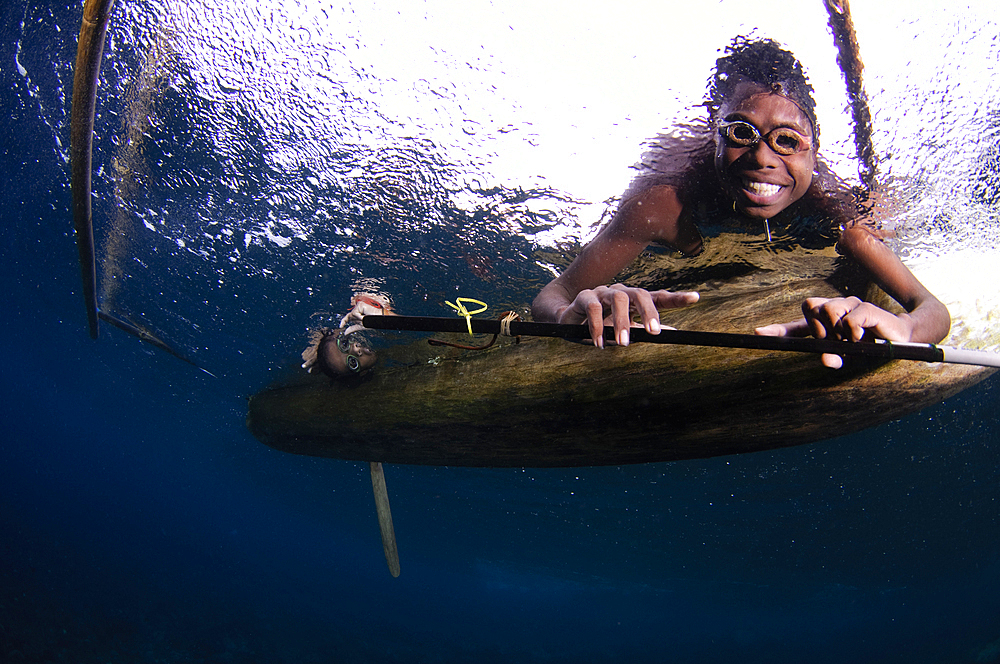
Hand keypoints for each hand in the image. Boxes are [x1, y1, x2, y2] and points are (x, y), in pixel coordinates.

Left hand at [340, 293, 393, 334]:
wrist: (380, 319)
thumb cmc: (373, 322)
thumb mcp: (361, 326)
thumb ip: (353, 328)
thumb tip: (345, 332)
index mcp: (358, 314)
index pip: (348, 317)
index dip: (343, 321)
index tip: (340, 326)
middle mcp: (358, 309)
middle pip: (350, 316)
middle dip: (356, 321)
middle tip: (364, 321)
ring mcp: (359, 306)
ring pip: (352, 315)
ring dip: (359, 319)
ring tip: (366, 318)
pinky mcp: (360, 305)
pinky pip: (355, 313)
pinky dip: (360, 317)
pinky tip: (365, 316)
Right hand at [558, 284, 698, 347]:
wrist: (566, 321)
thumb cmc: (600, 325)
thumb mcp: (625, 328)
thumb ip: (645, 327)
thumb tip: (675, 332)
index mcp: (633, 300)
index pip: (658, 296)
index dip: (677, 298)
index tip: (695, 298)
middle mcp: (621, 292)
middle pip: (640, 294)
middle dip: (649, 312)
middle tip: (654, 333)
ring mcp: (603, 292)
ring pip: (618, 300)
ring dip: (622, 322)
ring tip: (623, 343)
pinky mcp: (584, 297)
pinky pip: (593, 308)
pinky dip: (597, 327)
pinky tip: (599, 343)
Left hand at [755, 296, 913, 368]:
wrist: (900, 340)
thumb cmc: (868, 347)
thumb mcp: (845, 353)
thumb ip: (830, 355)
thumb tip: (825, 360)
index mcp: (825, 321)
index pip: (796, 324)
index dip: (778, 330)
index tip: (758, 333)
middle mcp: (835, 308)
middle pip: (811, 306)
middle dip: (818, 329)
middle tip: (835, 344)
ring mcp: (851, 305)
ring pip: (829, 310)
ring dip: (837, 332)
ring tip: (852, 343)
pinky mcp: (868, 309)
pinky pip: (851, 319)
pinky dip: (854, 332)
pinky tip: (863, 339)